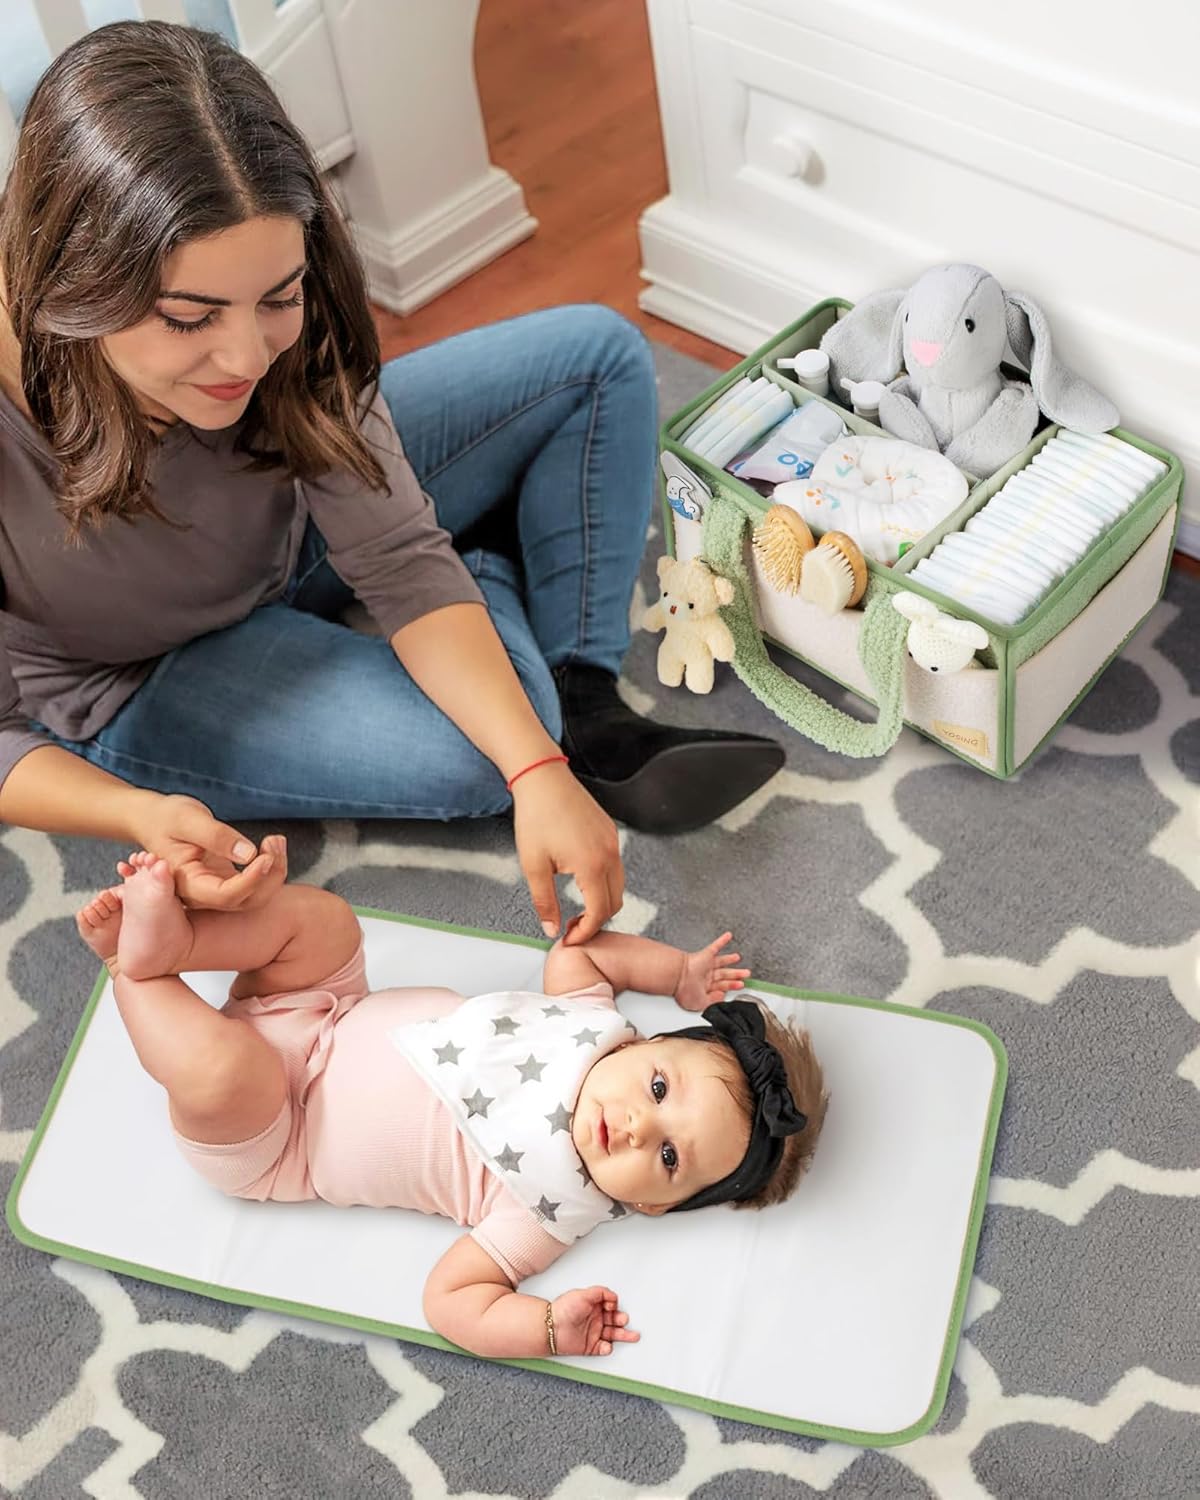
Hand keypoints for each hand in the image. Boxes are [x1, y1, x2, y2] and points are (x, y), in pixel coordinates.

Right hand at [132, 794, 277, 909]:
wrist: (154, 820)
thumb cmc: (167, 818)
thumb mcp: (188, 819)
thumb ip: (216, 836)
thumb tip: (249, 855)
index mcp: (186, 883)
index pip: (225, 895)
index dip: (251, 880)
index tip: (266, 855)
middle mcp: (202, 894)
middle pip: (246, 901)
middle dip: (270, 875)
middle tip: (274, 840)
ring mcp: (216, 889)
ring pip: (256, 895)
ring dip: (274, 871)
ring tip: (276, 839)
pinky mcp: (228, 880)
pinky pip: (256, 883)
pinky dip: (270, 866)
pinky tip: (272, 843)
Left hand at [511, 764, 622, 944]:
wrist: (543, 779)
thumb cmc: (537, 816)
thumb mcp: (534, 866)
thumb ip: (545, 902)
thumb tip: (551, 928)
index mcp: (592, 865)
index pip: (600, 913)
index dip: (586, 932)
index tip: (571, 938)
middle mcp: (610, 854)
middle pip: (615, 902)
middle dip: (597, 920)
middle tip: (574, 927)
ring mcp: (613, 842)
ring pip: (619, 885)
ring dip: (603, 901)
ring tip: (579, 908)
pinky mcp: (610, 832)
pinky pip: (616, 866)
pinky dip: (605, 881)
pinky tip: (584, 882)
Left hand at [551, 1286, 639, 1356]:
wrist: (551, 1328)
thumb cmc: (563, 1309)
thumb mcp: (583, 1294)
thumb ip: (601, 1292)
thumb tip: (613, 1297)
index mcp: (593, 1305)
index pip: (610, 1305)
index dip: (614, 1305)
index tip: (612, 1305)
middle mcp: (594, 1319)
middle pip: (614, 1320)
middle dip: (621, 1320)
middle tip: (624, 1320)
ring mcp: (593, 1333)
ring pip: (612, 1335)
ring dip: (623, 1335)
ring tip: (633, 1336)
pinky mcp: (589, 1346)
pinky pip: (602, 1348)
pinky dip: (607, 1348)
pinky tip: (608, 1345)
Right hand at [674, 931, 749, 1011]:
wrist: (678, 978)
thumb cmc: (685, 990)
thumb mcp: (701, 1003)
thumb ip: (713, 1001)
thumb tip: (722, 997)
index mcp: (704, 988)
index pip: (721, 987)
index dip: (731, 986)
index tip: (740, 985)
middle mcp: (705, 976)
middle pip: (724, 975)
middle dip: (736, 975)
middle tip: (745, 974)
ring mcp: (706, 965)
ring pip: (722, 962)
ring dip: (730, 960)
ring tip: (737, 957)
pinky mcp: (705, 955)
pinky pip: (715, 946)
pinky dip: (722, 940)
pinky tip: (728, 936)